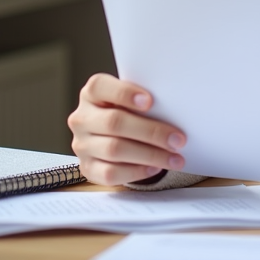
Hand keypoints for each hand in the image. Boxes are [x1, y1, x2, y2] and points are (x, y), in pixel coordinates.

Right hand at [68, 73, 187, 185]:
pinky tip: (155, 168)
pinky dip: (136, 171)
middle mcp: (82, 118)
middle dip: (150, 131)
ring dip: (150, 155)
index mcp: (91, 94)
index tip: (150, 101)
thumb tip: (173, 110)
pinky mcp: (87, 168)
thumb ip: (143, 101)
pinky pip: (110, 173)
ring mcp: (82, 145)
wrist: (110, 137)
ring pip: (114, 150)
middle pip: (114, 122)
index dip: (125, 93)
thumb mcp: (131, 101)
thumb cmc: (127, 112)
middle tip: (178, 139)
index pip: (100, 87)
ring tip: (174, 158)